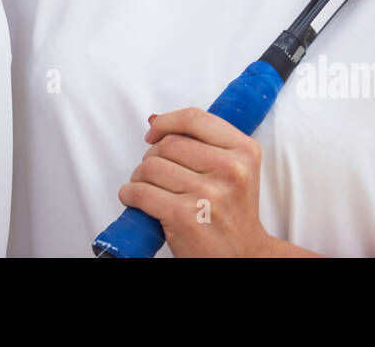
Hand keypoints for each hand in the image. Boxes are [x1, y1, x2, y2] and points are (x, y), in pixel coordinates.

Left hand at [118, 108, 308, 256]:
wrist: (242, 256)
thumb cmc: (231, 212)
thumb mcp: (235, 169)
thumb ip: (204, 142)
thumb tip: (155, 122)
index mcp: (244, 151)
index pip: (194, 118)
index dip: (166, 122)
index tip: (154, 133)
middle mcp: (230, 170)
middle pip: (168, 144)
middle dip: (152, 156)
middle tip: (155, 173)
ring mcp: (208, 194)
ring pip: (151, 166)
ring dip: (139, 177)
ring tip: (148, 189)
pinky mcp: (185, 216)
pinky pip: (141, 192)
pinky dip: (130, 194)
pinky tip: (136, 199)